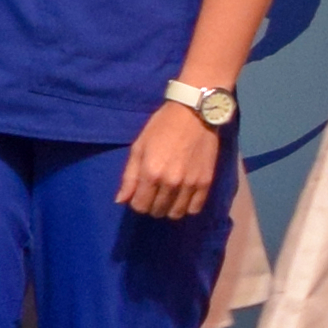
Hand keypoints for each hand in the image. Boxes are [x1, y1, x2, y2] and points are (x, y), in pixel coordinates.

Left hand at [121, 100, 223, 217]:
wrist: (194, 113)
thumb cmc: (161, 127)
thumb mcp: (139, 147)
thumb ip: (129, 176)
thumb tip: (121, 201)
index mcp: (151, 173)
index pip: (140, 206)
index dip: (137, 202)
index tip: (140, 193)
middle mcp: (171, 183)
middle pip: (157, 210)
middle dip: (152, 205)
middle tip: (154, 193)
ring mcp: (190, 184)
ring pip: (176, 213)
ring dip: (168, 208)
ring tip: (168, 196)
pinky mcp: (206, 183)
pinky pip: (195, 208)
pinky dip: (187, 207)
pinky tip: (183, 197)